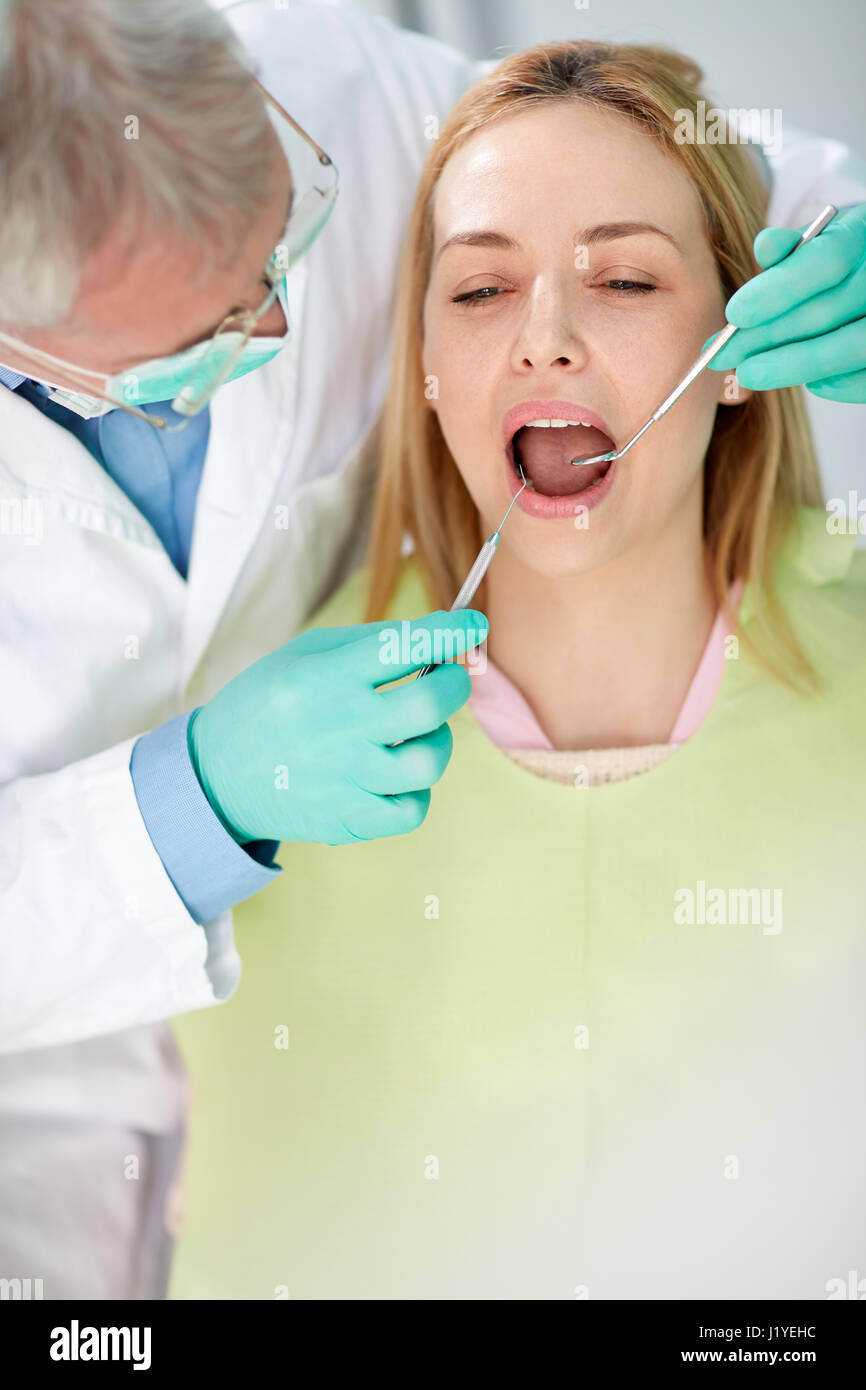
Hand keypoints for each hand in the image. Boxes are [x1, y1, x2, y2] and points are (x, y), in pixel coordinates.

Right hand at [187, 609, 488, 844]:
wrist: (217, 776)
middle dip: (455, 683)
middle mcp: (340, 728)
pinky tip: (399, 772)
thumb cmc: (267, 704)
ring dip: (438, 738)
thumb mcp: (301, 656)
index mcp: (326, 679)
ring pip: (430, 760)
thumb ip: (367, 645)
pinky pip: (414, 808)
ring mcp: (347, 779)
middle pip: (432, 705)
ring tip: (418, 730)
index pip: (406, 647)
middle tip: (448, 678)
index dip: (452, 633)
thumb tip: (435, 639)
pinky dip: (417, 788)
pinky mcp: (349, 819)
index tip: (472, 625)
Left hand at [702, 202, 865, 401]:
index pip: (826, 260)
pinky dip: (840, 384)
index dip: (778, 290)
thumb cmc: (839, 254)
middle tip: (723, 354)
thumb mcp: (818, 239)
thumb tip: (765, 247)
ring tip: (749, 373)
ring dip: (794, 365)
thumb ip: (791, 249)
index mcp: (864, 232)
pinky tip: (810, 383)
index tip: (734, 315)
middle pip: (828, 311)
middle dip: (769, 336)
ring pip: (851, 346)